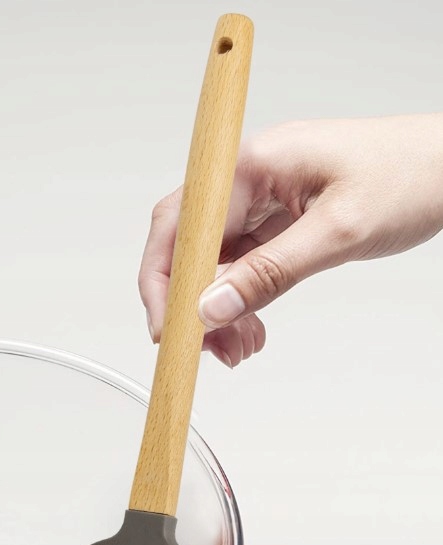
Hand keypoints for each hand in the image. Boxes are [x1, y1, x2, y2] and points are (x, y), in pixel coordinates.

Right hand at [139, 114, 442, 365]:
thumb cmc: (412, 175)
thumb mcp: (339, 232)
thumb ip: (270, 273)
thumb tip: (212, 308)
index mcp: (252, 165)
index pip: (179, 225)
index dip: (163, 281)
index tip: (169, 329)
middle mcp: (247, 179)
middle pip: (185, 245)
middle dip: (188, 302)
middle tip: (203, 347)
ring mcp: (259, 200)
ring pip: (211, 262)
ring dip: (215, 309)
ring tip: (237, 348)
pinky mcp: (274, 220)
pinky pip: (239, 265)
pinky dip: (239, 301)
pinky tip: (251, 329)